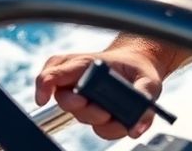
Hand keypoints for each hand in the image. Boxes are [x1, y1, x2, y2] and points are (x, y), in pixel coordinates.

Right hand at [34, 46, 165, 140]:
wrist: (141, 68)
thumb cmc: (138, 69)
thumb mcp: (147, 76)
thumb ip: (144, 95)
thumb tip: (137, 124)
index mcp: (85, 64)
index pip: (55, 72)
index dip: (44, 85)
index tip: (44, 98)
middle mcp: (78, 81)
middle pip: (66, 101)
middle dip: (86, 109)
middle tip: (104, 112)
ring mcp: (83, 98)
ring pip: (82, 116)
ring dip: (101, 121)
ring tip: (120, 114)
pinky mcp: (93, 114)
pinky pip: (97, 128)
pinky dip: (110, 128)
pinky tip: (121, 121)